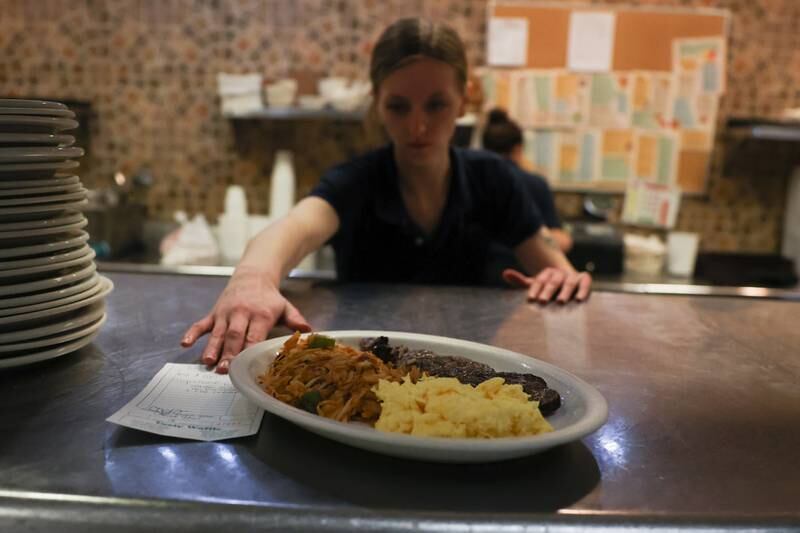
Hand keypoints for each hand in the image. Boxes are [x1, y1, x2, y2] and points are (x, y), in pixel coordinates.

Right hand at [180, 268, 310, 373]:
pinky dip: (193, 333)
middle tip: (223, 371)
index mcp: (261, 314)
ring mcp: (226, 313)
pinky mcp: (215, 312)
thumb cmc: (270, 297)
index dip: (248, 350)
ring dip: (213, 348)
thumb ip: (295, 320)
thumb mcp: (285, 306)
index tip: (245, 365)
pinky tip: (185, 343)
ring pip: (218, 333)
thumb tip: (309, 332)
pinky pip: (202, 323)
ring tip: (208, 362)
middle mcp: (242, 313)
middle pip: (234, 336)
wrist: (253, 274)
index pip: (254, 335)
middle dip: (229, 353)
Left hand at [502, 267, 590, 303]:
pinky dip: (583, 290)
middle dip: (547, 292)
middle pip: (553, 282)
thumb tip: (505, 273)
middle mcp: (559, 273)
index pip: (539, 281)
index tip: (530, 300)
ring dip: (565, 292)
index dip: (534, 290)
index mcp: (546, 273)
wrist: (567, 283)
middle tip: (542, 302)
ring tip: (560, 301)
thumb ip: (520, 281)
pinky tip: (579, 300)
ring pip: (569, 283)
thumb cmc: (547, 288)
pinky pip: (585, 284)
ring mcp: (572, 276)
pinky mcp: (584, 279)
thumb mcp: (534, 284)